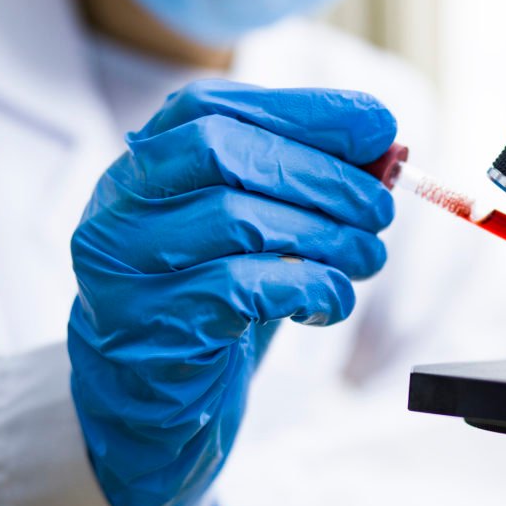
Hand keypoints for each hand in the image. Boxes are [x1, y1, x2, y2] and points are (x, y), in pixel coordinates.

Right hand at [68, 79, 395, 505]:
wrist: (149, 399)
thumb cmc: (212, 299)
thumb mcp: (253, 230)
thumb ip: (298, 183)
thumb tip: (385, 149)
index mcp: (144, 165)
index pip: (212, 107)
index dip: (303, 110)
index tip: (379, 124)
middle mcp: (119, 206)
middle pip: (224, 152)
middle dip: (322, 175)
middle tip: (380, 209)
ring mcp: (124, 266)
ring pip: (237, 219)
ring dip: (327, 236)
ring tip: (366, 257)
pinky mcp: (149, 325)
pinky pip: (242, 289)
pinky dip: (309, 287)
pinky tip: (332, 300)